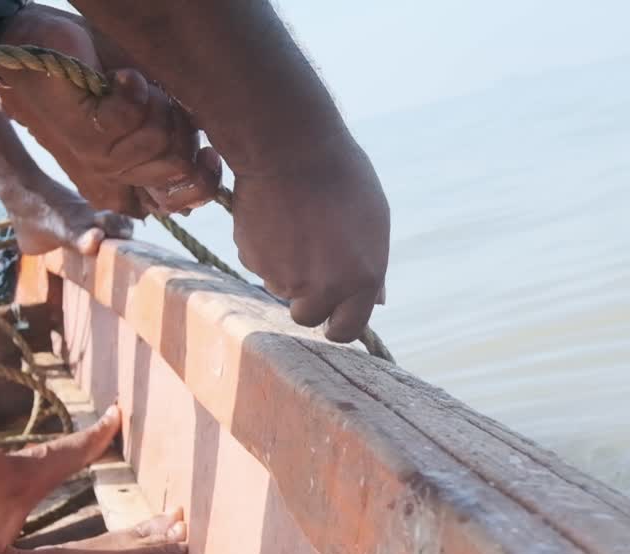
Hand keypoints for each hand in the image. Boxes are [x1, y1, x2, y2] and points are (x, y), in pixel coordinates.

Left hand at [0, 8, 220, 216]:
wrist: (45, 43)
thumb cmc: (102, 67)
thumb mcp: (154, 101)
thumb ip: (181, 129)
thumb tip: (213, 151)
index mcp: (137, 172)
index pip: (189, 196)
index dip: (205, 178)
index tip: (209, 151)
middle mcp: (118, 175)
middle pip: (180, 164)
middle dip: (178, 121)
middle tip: (153, 97)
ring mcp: (100, 159)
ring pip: (159, 139)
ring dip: (152, 99)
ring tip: (126, 85)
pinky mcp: (84, 136)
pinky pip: (133, 116)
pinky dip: (131, 86)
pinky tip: (117, 78)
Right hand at [232, 143, 388, 342]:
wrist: (291, 148)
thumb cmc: (341, 177)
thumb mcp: (374, 221)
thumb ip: (372, 267)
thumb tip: (376, 301)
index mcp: (362, 280)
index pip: (346, 330)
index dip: (338, 323)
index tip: (332, 317)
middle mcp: (324, 287)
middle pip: (307, 316)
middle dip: (306, 299)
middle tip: (308, 267)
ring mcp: (285, 276)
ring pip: (280, 287)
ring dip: (285, 268)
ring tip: (295, 225)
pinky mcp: (253, 260)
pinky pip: (259, 263)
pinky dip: (265, 248)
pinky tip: (275, 216)